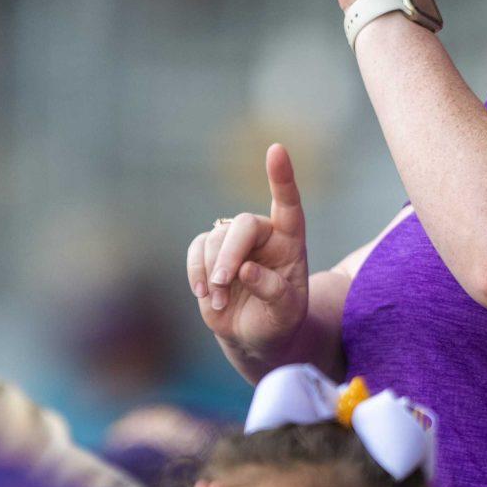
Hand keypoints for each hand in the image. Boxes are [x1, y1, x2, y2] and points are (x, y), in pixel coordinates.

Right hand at [187, 143, 309, 374]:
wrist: (255, 337)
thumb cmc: (279, 321)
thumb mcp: (286, 313)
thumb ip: (273, 291)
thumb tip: (245, 270)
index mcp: (291, 241)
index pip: (288, 204)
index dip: (281, 177)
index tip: (276, 150)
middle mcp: (264, 234)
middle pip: (242, 224)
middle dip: (229, 253)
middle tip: (224, 282)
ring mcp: (235, 242)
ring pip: (215, 238)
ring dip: (212, 272)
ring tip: (220, 301)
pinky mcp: (209, 253)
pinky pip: (196, 249)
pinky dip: (195, 271)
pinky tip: (203, 293)